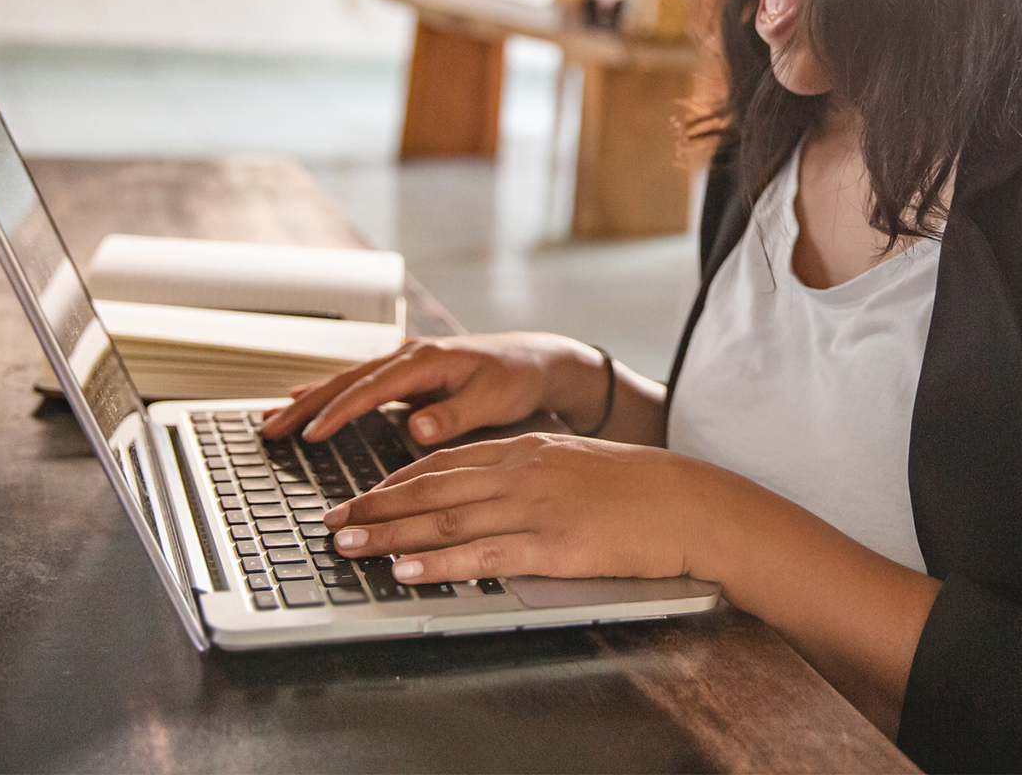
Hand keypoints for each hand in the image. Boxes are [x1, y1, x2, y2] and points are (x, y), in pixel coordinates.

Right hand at [259, 332, 608, 445]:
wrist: (539, 360)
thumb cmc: (519, 379)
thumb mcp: (494, 399)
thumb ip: (455, 414)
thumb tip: (417, 428)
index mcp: (427, 360)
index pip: (371, 388)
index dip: (339, 412)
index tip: (311, 434)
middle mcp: (410, 356)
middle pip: (347, 381)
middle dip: (306, 405)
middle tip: (269, 430)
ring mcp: (406, 363)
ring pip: (347, 381)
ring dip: (309, 400)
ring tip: (272, 420)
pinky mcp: (408, 375)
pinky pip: (359, 384)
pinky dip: (329, 394)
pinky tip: (304, 400)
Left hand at [323, 432, 703, 583]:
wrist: (689, 502)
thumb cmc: (638, 488)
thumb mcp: (574, 464)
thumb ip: (528, 472)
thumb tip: (485, 490)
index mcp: (525, 448)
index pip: (444, 462)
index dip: (394, 480)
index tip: (359, 495)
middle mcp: (522, 471)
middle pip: (432, 488)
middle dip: (375, 505)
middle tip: (332, 521)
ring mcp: (536, 508)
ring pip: (447, 520)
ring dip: (391, 534)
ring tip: (350, 545)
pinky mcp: (553, 545)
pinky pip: (484, 556)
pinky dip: (440, 564)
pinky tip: (408, 572)